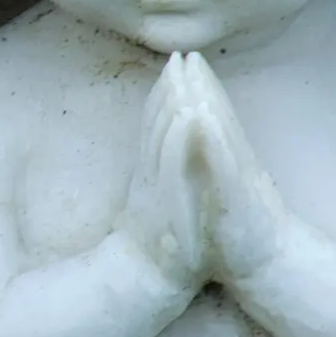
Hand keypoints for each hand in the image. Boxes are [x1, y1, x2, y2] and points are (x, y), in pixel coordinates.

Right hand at [119, 54, 205, 288]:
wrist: (147, 280)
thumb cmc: (158, 243)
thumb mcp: (153, 202)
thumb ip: (157, 175)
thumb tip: (161, 153)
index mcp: (149, 172)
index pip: (154, 124)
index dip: (163, 92)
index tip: (175, 63)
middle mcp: (150, 174)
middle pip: (157, 124)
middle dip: (168, 88)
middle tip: (179, 56)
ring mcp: (156, 187)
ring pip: (162, 138)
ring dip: (171, 105)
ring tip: (182, 76)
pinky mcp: (166, 201)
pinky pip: (172, 164)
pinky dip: (179, 137)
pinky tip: (188, 115)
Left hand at [183, 53, 288, 280]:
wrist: (268, 268)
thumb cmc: (240, 232)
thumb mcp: (223, 193)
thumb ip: (214, 168)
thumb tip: (202, 145)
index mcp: (227, 163)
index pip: (210, 117)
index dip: (197, 87)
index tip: (182, 60)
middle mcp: (235, 164)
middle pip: (215, 115)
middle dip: (199, 83)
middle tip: (184, 53)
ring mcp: (237, 178)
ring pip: (219, 131)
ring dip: (205, 100)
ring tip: (191, 72)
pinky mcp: (237, 195)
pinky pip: (223, 162)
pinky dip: (212, 138)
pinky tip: (202, 117)